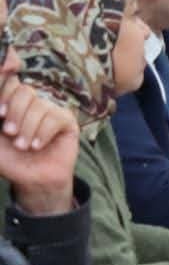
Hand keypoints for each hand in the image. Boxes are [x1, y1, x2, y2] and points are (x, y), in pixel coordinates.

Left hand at [0, 83, 78, 214]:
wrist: (32, 181)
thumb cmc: (10, 161)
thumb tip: (3, 103)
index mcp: (12, 104)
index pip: (11, 83)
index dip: (6, 92)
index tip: (0, 114)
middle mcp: (32, 104)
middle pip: (25, 91)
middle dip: (15, 113)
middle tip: (9, 133)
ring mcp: (51, 111)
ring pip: (40, 106)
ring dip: (28, 129)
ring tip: (24, 147)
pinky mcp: (67, 121)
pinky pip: (55, 118)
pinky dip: (43, 134)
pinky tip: (38, 146)